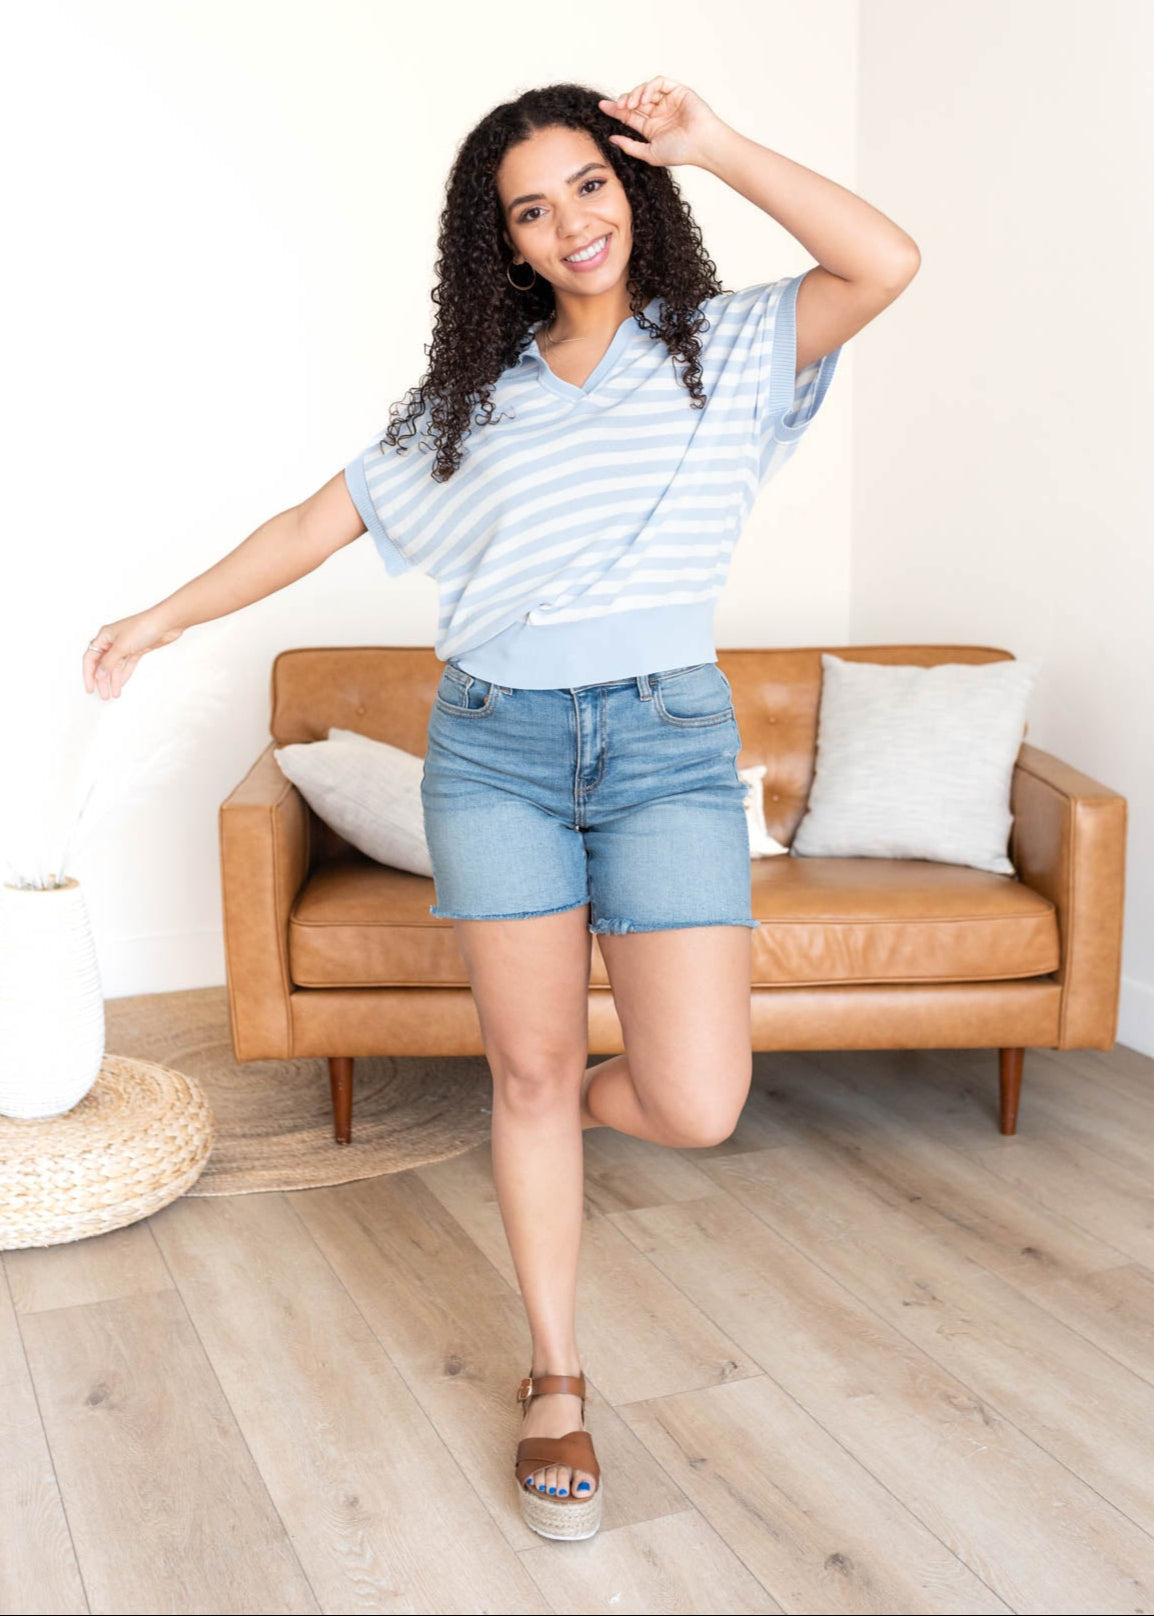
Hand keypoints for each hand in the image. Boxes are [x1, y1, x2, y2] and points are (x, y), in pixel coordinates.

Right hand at [83, 609, 183, 699]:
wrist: (166, 624)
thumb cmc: (143, 626)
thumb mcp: (122, 646)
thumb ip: (109, 662)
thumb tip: (99, 673)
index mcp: (104, 636)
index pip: (91, 658)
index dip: (88, 674)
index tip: (90, 687)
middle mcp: (112, 641)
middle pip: (103, 664)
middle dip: (102, 681)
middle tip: (103, 695)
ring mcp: (125, 646)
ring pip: (115, 667)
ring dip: (113, 681)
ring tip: (113, 694)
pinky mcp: (136, 650)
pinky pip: (126, 665)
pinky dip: (123, 675)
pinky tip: (121, 684)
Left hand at [598, 77, 726, 168]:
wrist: (701, 144)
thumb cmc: (680, 152)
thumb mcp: (649, 153)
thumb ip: (630, 146)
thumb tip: (611, 139)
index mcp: (652, 128)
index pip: (630, 116)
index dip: (615, 110)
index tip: (602, 106)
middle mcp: (659, 113)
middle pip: (635, 101)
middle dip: (623, 101)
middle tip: (617, 106)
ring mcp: (668, 101)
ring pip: (645, 90)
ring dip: (635, 94)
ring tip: (632, 104)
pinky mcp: (677, 91)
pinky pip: (659, 83)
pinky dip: (649, 87)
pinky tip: (645, 98)